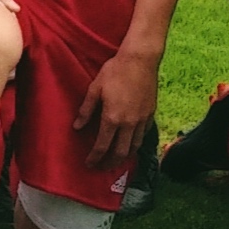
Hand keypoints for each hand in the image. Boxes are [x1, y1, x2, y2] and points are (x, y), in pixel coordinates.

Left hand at [81, 42, 164, 169]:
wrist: (140, 60)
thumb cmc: (115, 71)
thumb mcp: (95, 88)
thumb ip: (86, 110)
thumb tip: (77, 127)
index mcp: (113, 118)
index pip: (102, 146)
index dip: (95, 158)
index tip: (89, 164)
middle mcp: (129, 123)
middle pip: (120, 152)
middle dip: (110, 163)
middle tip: (102, 168)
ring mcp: (142, 120)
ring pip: (134, 146)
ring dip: (124, 157)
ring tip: (116, 161)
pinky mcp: (151, 114)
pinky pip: (143, 135)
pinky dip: (136, 144)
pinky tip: (130, 144)